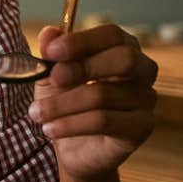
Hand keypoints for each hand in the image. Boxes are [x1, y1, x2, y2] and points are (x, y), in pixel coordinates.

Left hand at [27, 24, 157, 179]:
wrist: (69, 147)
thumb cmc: (65, 102)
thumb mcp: (51, 75)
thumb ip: (51, 52)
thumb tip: (50, 34)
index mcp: (123, 48)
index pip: (112, 34)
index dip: (81, 41)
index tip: (50, 51)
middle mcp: (143, 70)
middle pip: (124, 59)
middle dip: (81, 68)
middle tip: (52, 79)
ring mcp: (146, 99)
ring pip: (103, 95)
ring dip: (62, 104)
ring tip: (36, 113)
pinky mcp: (141, 127)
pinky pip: (104, 121)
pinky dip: (71, 124)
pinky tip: (50, 129)